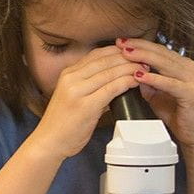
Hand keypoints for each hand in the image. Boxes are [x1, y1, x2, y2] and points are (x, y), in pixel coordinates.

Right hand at [35, 44, 145, 158]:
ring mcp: (77, 91)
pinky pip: (112, 88)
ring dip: (131, 68)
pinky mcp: (86, 105)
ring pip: (110, 72)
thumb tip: (113, 81)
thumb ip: (89, 87)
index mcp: (67, 74)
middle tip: (145, 58)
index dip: (117, 51)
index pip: (96, 54)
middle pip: (105, 60)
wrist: (48, 142)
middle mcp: (71, 78)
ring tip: (145, 68)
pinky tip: (136, 81)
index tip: (133, 52)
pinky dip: (126, 82)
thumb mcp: (72, 97)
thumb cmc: (62, 124)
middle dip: (128, 57)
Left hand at [119, 38, 193, 147]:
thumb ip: (146, 82)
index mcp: (183, 65)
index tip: (120, 42)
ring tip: (126, 54)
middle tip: (120, 43)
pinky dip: (154, 78)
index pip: (159, 50)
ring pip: (165, 64)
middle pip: (161, 53)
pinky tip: (139, 75)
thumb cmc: (176, 114)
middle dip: (139, 47)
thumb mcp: (156, 95)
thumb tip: (130, 72)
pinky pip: (170, 83)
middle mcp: (191, 67)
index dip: (140, 45)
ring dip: (144, 58)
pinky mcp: (192, 92)